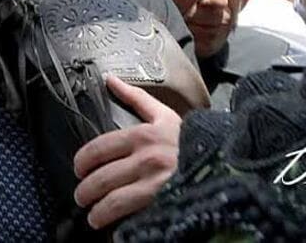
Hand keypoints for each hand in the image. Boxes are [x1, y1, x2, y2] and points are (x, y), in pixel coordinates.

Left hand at [72, 76, 181, 229]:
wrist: (226, 163)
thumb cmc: (192, 141)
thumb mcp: (165, 115)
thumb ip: (135, 98)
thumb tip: (110, 80)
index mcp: (143, 135)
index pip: (99, 148)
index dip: (83, 161)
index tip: (78, 168)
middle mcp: (147, 158)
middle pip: (102, 177)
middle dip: (85, 190)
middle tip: (81, 196)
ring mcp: (156, 183)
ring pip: (113, 199)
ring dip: (97, 210)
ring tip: (92, 215)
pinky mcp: (165, 202)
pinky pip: (132, 215)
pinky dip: (116, 222)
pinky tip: (110, 226)